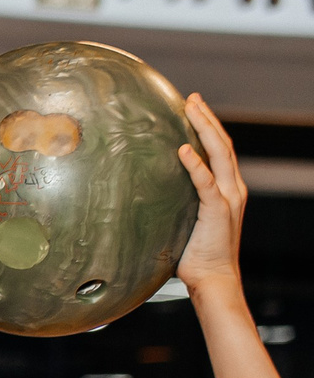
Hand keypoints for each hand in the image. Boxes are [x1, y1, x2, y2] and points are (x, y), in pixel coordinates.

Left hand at [175, 93, 245, 293]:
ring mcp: (228, 198)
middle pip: (222, 145)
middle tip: (192, 99)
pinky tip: (182, 150)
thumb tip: (143, 199)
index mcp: (226, 191)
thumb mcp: (183, 224)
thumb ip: (174, 206)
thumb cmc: (194, 257)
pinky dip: (195, 165)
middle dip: (207, 119)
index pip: (219, 152)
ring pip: (219, 155)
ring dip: (205, 130)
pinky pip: (206, 183)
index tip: (194, 109)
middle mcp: (232, 189)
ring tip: (191, 110)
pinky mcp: (218, 211)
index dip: (208, 129)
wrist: (213, 278)